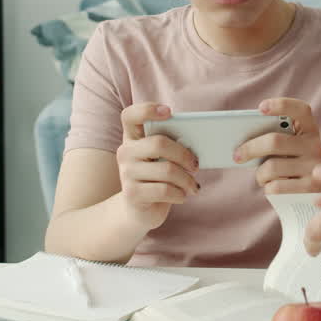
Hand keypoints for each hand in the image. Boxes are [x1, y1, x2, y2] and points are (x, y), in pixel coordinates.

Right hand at [116, 103, 198, 229]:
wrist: (139, 210)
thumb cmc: (157, 178)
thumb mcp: (162, 158)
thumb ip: (171, 146)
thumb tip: (195, 141)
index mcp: (133, 137)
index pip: (130, 115)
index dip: (148, 110)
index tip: (170, 112)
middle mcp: (125, 152)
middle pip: (159, 143)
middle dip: (184, 155)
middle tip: (196, 165)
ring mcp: (126, 173)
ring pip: (167, 170)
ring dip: (187, 180)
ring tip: (193, 186)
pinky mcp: (132, 194)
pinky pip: (165, 190)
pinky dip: (180, 194)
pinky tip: (182, 196)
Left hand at [234, 98, 320, 193]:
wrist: (315, 195)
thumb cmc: (293, 166)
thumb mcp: (290, 149)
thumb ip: (274, 140)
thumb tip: (242, 144)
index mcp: (310, 130)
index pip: (301, 110)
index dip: (281, 105)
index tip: (261, 108)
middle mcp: (316, 146)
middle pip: (274, 141)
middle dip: (250, 148)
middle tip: (237, 155)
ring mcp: (315, 168)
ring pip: (271, 167)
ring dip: (260, 174)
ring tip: (261, 176)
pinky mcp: (309, 189)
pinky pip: (275, 187)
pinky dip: (268, 188)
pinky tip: (272, 186)